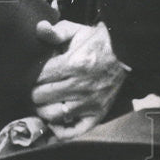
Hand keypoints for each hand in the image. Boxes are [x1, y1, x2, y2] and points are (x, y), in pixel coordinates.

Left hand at [32, 20, 125, 138]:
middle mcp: (81, 85)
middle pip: (41, 96)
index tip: (35, 74)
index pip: (39, 77)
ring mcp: (89, 102)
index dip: (33, 76)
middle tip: (37, 88)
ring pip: (52, 114)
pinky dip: (61, 130)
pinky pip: (74, 131)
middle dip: (35, 91)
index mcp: (74, 64)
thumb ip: (57, 32)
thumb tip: (39, 28)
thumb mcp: (78, 31)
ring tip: (44, 102)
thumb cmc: (98, 43)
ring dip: (43, 109)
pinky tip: (56, 122)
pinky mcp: (98, 113)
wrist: (126, 53)